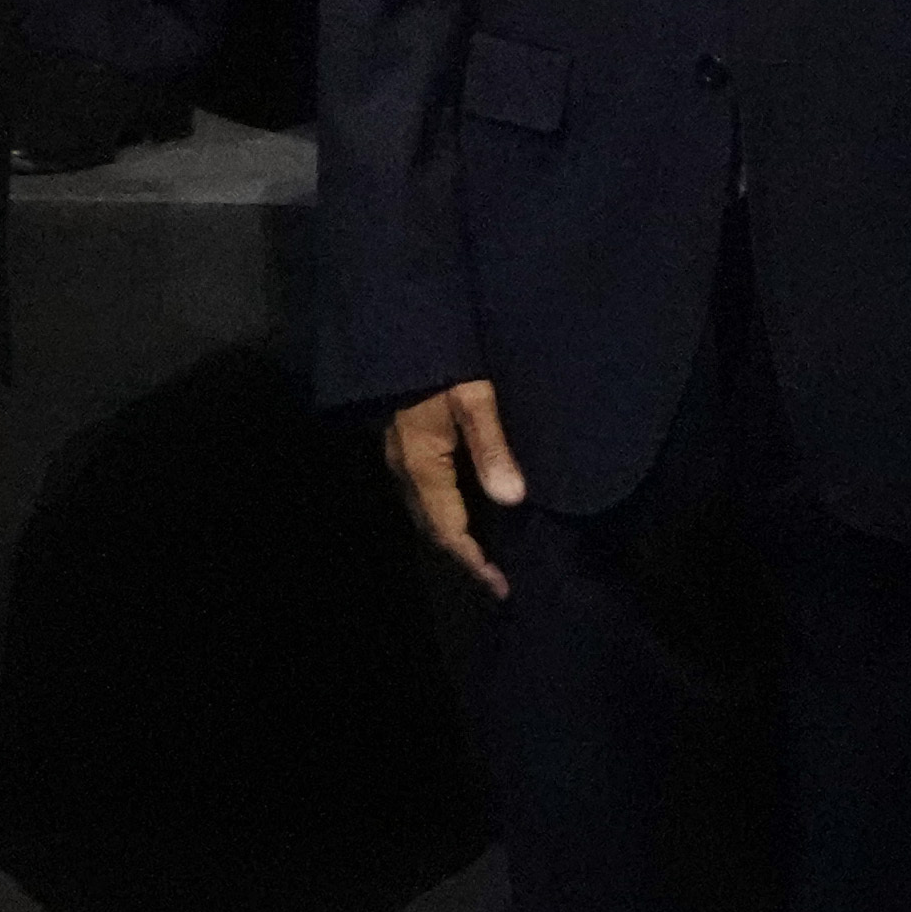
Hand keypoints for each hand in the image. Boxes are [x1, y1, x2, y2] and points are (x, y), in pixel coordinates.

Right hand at [382, 375, 527, 593]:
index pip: (449, 530)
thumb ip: (492, 448)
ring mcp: (399, 457)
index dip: (475, 561)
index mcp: (422, 467)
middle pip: (433, 528)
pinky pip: (424, 492)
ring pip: (426, 511)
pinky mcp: (402, 443)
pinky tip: (469, 506)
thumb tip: (513, 498)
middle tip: (497, 576)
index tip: (502, 586)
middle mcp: (405, 470)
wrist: (397, 325)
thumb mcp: (474, 399)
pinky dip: (447, 511)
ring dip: (454, 534)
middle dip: (464, 555)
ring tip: (487, 549)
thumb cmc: (439, 361)